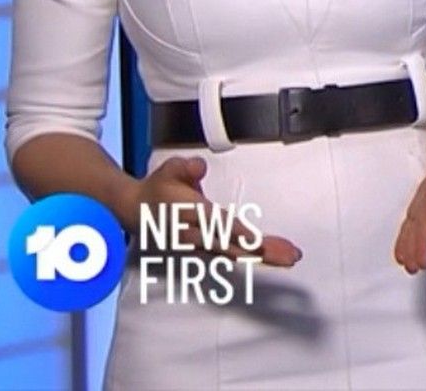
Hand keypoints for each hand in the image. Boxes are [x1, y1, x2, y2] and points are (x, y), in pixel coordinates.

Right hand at [125, 156, 300, 266]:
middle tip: (290, 255)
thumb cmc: (159, 188)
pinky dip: (255, 257)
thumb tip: (200, 167)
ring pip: (236, 253)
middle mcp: (196, 234)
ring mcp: (202, 246)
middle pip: (232, 245)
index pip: (214, 224)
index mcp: (188, 213)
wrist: (134, 211)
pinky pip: (234, 255)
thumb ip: (184, 167)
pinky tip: (277, 258)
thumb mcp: (168, 170)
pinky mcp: (207, 249)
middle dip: (261, 251)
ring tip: (291, 257)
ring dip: (264, 257)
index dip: (234, 232)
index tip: (255, 240)